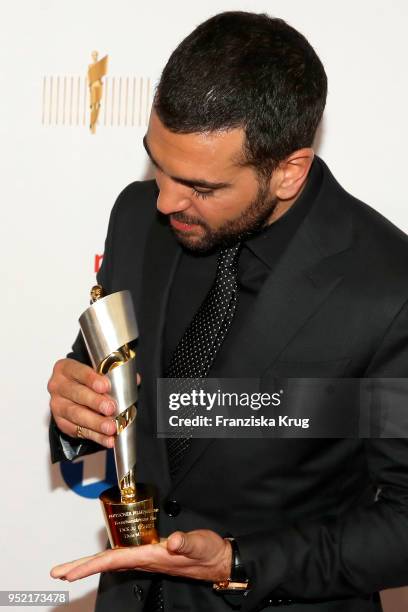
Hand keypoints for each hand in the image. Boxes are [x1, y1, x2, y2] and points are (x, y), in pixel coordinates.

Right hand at [47, 358, 116, 447]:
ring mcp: (58, 405)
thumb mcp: (98, 372)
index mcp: (66, 368)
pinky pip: (79, 431)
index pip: (78, 371)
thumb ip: (116, 374)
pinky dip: (95, 436)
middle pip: (76, 394)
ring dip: (96, 422)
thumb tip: (134, 380)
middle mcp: (58, 386)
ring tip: (111, 427)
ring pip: (76, 414)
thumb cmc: (88, 380)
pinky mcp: (61, 423)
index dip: (92, 379)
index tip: (105, 386)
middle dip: (95, 402)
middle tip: (111, 408)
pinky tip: (108, 439)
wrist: (76, 393)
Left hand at [50, 530, 231, 582]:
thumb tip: (172, 542)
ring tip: (70, 569)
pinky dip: (106, 559)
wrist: (219, 561)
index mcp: (153, 557)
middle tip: (58, 573)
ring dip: (90, 564)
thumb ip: (186, 542)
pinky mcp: (152, 554)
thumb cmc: (209, 553)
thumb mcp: (200, 544)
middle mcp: (147, 560)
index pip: (115, 561)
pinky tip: (102, 559)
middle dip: (82, 568)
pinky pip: (122, 558)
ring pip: (112, 562)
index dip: (91, 565)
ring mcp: (148, 559)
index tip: (70, 572)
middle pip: (107, 564)